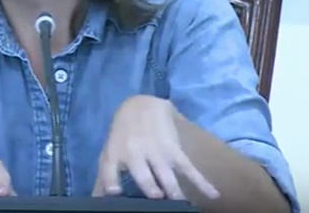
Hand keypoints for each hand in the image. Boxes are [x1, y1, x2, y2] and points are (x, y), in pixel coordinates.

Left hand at [93, 95, 218, 200]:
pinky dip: (202, 182)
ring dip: (174, 192)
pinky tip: (213, 195)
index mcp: (115, 153)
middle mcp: (135, 153)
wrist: (142, 105)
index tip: (117, 193)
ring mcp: (156, 152)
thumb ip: (105, 177)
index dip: (112, 184)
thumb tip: (96, 200)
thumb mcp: (110, 151)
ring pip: (167, 177)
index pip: (109, 172)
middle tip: (159, 202)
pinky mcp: (174, 150)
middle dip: (153, 192)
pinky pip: (188, 168)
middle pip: (145, 179)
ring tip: (179, 204)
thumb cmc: (123, 133)